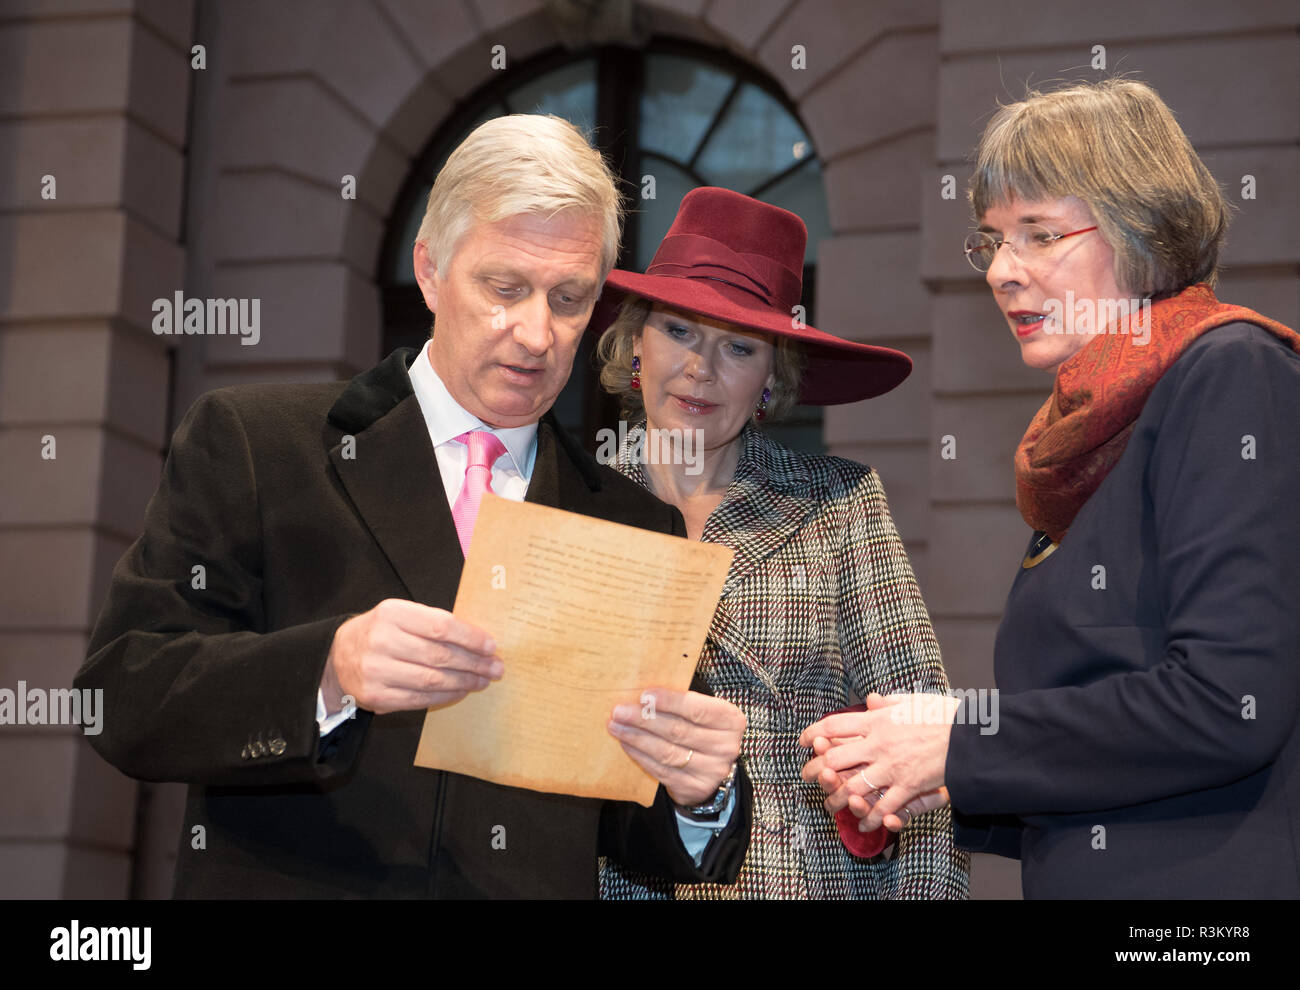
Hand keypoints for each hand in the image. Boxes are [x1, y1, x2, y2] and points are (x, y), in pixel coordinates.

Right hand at [321, 599, 501, 714]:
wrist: (337, 656)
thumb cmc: (381, 632)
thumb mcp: (401, 615)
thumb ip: (434, 622)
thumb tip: (479, 640)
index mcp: (392, 613)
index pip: (441, 626)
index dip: (471, 638)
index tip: (492, 646)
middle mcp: (382, 641)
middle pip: (440, 655)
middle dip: (474, 663)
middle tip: (496, 668)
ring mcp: (376, 671)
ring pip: (432, 679)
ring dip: (464, 682)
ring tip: (482, 680)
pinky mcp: (376, 696)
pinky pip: (419, 698)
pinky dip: (445, 695)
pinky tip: (460, 691)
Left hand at [608, 688, 745, 806]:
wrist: (711, 766)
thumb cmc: (701, 728)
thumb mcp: (703, 711)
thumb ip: (683, 700)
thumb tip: (644, 693)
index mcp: (730, 720)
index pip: (697, 709)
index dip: (669, 702)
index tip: (644, 695)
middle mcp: (726, 746)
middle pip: (678, 731)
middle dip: (644, 720)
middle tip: (619, 711)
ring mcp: (712, 770)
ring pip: (667, 752)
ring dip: (637, 738)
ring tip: (616, 726)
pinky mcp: (694, 787)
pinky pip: (661, 770)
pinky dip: (640, 756)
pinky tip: (627, 744)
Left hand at [799, 691, 957, 831]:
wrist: (971, 736)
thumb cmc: (944, 715)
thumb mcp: (913, 701)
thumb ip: (889, 703)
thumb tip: (871, 699)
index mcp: (878, 721)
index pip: (835, 725)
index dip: (815, 733)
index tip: (805, 740)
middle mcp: (879, 744)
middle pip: (836, 758)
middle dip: (817, 769)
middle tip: (807, 776)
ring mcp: (892, 768)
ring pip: (853, 787)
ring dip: (837, 799)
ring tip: (829, 806)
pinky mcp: (908, 787)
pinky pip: (883, 807)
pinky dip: (871, 819)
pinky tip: (863, 825)